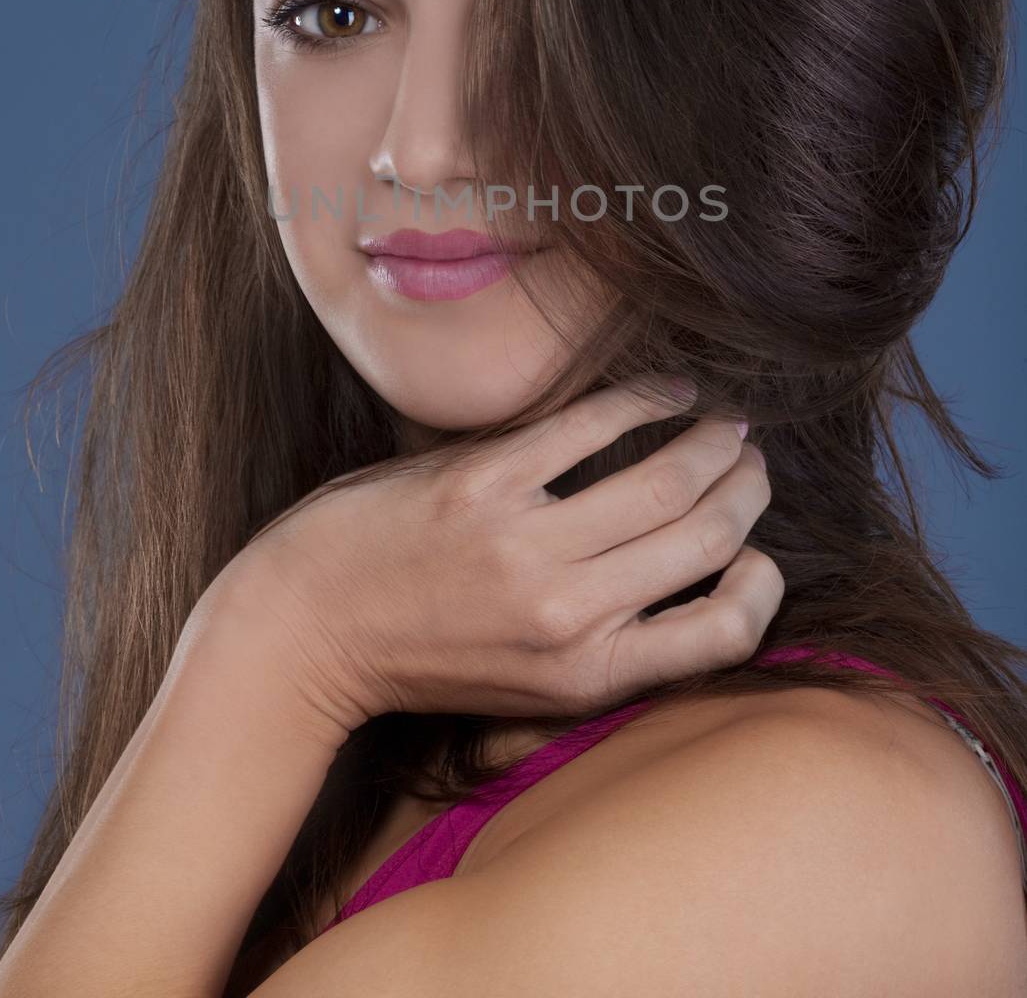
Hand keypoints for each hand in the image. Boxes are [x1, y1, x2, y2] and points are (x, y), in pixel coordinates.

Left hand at [215, 381, 782, 735]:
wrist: (309, 628)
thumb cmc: (424, 652)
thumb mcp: (530, 684)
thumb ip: (611, 645)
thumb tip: (697, 578)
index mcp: (587, 677)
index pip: (726, 632)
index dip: (765, 583)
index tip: (758, 548)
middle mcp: (566, 616)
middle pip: (707, 539)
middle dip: (746, 490)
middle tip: (750, 459)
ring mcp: (524, 544)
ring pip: (665, 480)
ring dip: (711, 440)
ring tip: (723, 422)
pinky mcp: (482, 482)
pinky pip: (591, 424)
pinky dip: (644, 397)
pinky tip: (664, 389)